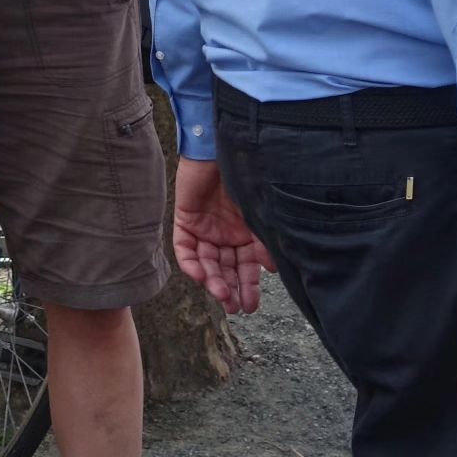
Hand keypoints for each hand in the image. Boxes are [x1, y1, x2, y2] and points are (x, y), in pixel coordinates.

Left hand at [173, 158, 274, 314]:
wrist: (223, 149)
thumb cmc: (249, 178)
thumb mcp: (260, 215)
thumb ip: (264, 242)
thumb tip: (272, 271)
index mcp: (246, 233)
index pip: (246, 266)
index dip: (248, 286)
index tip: (251, 306)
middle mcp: (225, 234)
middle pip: (226, 268)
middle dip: (231, 289)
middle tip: (236, 307)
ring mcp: (205, 227)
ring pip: (206, 262)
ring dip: (213, 280)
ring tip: (222, 295)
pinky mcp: (186, 220)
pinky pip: (184, 248)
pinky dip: (191, 263)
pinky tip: (201, 276)